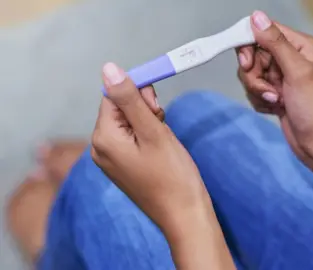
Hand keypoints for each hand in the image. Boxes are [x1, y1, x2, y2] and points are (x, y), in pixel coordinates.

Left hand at [91, 63, 208, 228]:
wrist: (184, 215)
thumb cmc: (172, 174)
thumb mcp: (153, 132)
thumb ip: (130, 99)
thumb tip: (108, 68)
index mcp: (103, 137)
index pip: (113, 96)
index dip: (137, 95)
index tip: (158, 109)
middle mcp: (100, 148)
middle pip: (119, 109)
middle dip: (143, 110)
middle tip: (162, 126)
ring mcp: (110, 159)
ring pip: (127, 123)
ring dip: (147, 122)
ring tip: (163, 141)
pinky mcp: (123, 166)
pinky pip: (131, 139)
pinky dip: (147, 136)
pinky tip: (160, 148)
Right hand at [237, 11, 312, 163]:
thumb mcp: (297, 72)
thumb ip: (276, 44)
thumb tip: (256, 16)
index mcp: (298, 45)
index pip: (263, 31)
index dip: (249, 46)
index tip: (247, 64)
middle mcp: (288, 57)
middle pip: (253, 54)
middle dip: (255, 76)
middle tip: (269, 90)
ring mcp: (280, 76)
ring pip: (250, 74)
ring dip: (258, 91)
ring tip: (276, 101)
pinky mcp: (273, 93)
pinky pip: (253, 90)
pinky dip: (260, 101)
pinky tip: (276, 108)